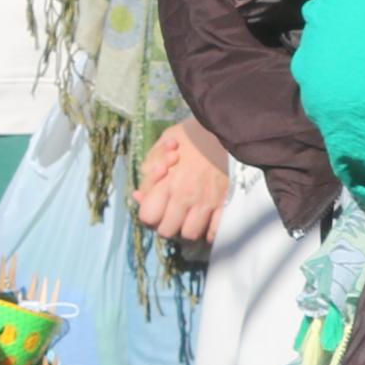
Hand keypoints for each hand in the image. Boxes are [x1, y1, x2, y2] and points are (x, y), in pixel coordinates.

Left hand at [132, 121, 230, 244]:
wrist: (224, 129)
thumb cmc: (190, 135)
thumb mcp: (160, 145)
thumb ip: (148, 171)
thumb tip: (139, 195)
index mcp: (167, 181)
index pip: (148, 216)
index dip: (148, 214)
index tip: (153, 207)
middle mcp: (185, 196)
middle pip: (167, 230)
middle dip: (165, 223)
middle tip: (170, 213)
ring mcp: (207, 202)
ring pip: (190, 234)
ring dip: (186, 228)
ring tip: (187, 217)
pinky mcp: (226, 203)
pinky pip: (214, 231)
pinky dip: (209, 231)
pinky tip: (205, 221)